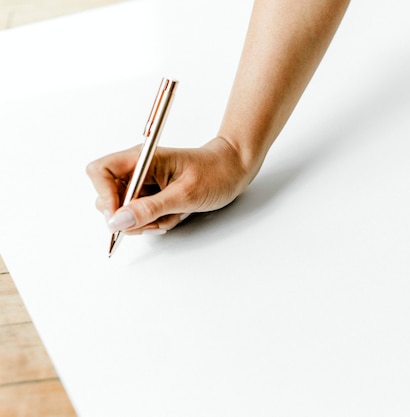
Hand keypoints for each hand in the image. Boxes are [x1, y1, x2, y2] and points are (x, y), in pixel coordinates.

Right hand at [86, 137, 250, 234]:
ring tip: (174, 214)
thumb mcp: (185, 194)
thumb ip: (150, 208)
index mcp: (142, 158)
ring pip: (127, 212)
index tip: (120, 217)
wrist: (235, 170)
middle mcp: (139, 169)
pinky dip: (157, 221)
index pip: (100, 172)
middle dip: (130, 216)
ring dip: (148, 221)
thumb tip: (118, 221)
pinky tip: (176, 215)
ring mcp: (145, 183)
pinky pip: (143, 216)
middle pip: (109, 197)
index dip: (104, 196)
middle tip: (156, 220)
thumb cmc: (216, 173)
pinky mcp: (153, 195)